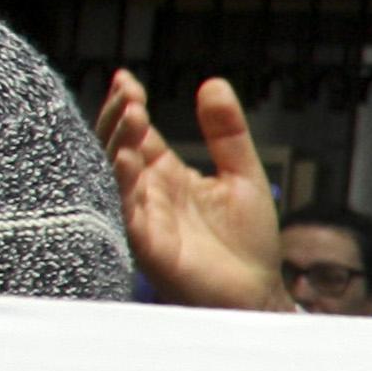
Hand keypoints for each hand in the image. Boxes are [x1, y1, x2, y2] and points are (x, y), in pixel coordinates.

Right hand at [95, 71, 287, 312]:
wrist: (258, 291)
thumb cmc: (248, 241)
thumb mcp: (244, 175)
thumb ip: (227, 133)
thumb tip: (213, 83)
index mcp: (167, 174)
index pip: (136, 132)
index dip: (128, 104)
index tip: (126, 79)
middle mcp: (148, 192)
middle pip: (116, 146)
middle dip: (117, 118)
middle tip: (126, 93)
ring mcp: (143, 216)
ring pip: (113, 174)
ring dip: (117, 142)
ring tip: (129, 113)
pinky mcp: (147, 243)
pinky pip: (124, 210)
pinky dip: (122, 184)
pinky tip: (126, 159)